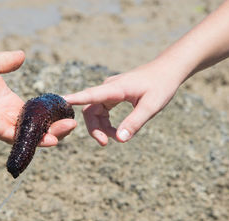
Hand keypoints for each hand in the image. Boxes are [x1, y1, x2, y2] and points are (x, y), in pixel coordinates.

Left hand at [0, 51, 75, 145]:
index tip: (65, 111)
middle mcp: (7, 116)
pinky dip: (33, 140)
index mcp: (9, 103)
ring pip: (30, 135)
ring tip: (67, 131)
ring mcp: (1, 124)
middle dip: (54, 128)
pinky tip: (50, 140)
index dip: (50, 114)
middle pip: (36, 127)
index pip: (35, 113)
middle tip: (71, 125)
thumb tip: (22, 55)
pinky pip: (17, 137)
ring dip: (49, 135)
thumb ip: (8, 61)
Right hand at [64, 61, 180, 145]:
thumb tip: (120, 139)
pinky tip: (116, 131)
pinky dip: (106, 123)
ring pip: (95, 112)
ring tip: (116, 138)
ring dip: (101, 127)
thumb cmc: (161, 86)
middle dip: (94, 128)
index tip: (60, 101)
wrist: (168, 70)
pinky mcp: (113, 94)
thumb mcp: (151, 106)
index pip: (90, 95)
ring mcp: (110, 91)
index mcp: (116, 88)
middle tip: (106, 143)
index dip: (74, 99)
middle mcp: (108, 88)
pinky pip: (102, 110)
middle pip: (90, 110)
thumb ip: (134, 123)